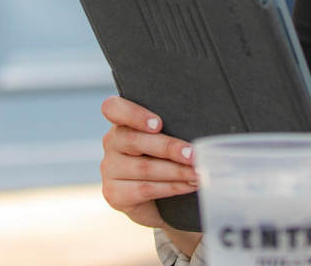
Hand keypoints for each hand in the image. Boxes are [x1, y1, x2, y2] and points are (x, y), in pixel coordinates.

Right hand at [100, 96, 199, 237]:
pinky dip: (172, 187)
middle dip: (169, 148)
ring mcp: (109, 170)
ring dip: (177, 171)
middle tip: (193, 154)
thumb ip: (172, 128)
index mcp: (121, 123)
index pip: (113, 108)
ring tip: (198, 172)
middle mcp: (111, 144)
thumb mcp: (164, 139)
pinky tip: (189, 185)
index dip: (133, 114)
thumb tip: (201, 126)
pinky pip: (146, 189)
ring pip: (144, 168)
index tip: (158, 124)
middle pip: (134, 140)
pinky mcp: (114, 194)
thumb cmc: (164, 159)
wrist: (154, 201)